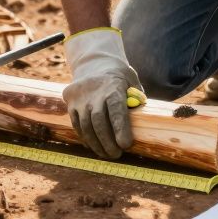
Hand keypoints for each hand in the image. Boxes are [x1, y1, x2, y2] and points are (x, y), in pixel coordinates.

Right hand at [62, 27, 143, 158]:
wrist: (94, 64)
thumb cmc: (120, 78)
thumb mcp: (132, 82)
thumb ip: (137, 100)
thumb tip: (146, 121)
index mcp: (113, 86)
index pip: (116, 109)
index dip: (120, 128)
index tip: (126, 145)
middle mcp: (94, 93)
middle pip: (98, 121)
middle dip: (107, 141)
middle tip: (116, 155)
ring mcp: (80, 98)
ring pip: (86, 126)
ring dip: (96, 144)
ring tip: (106, 154)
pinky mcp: (70, 103)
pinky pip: (77, 125)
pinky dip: (86, 138)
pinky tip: (94, 146)